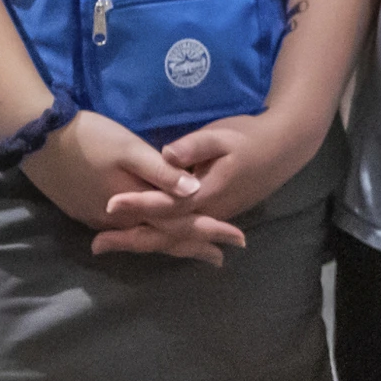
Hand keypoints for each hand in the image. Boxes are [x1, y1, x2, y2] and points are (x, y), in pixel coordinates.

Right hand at [23, 110, 246, 265]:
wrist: (38, 139)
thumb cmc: (89, 138)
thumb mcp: (129, 149)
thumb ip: (162, 173)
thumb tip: (197, 194)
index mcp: (135, 207)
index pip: (180, 225)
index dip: (210, 231)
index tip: (239, 240)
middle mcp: (119, 222)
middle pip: (162, 240)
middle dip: (192, 248)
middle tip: (219, 259)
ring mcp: (98, 220)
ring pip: (141, 239)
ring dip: (168, 245)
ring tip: (190, 251)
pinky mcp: (82, 212)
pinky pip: (121, 233)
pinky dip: (141, 237)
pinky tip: (144, 235)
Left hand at [96, 110, 313, 249]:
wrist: (284, 149)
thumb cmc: (250, 137)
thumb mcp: (221, 135)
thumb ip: (192, 146)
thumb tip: (165, 155)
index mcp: (206, 193)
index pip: (166, 205)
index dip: (138, 204)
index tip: (110, 204)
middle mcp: (207, 212)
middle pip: (165, 232)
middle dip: (130, 238)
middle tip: (96, 244)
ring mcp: (211, 216)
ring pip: (172, 238)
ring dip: (141, 242)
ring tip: (109, 245)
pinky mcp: (213, 213)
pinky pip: (182, 235)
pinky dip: (160, 240)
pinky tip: (142, 241)